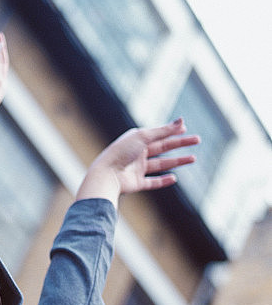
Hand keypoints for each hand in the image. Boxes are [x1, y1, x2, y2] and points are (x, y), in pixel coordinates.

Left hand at [75, 118, 199, 206]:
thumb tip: (182, 121)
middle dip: (180, 144)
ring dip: (177, 161)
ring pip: (160, 165)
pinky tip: (174, 178)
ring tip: (193, 158)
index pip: (158, 134)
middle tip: (197, 140)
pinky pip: (152, 182)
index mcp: (136, 140)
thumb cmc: (121, 152)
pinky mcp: (136, 183)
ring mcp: (136, 169)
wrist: (106, 174)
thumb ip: (163, 130)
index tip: (186, 129)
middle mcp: (136, 153)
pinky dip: (162, 181)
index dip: (172, 131)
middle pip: (163, 148)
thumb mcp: (143, 137)